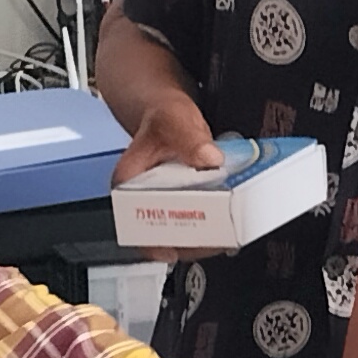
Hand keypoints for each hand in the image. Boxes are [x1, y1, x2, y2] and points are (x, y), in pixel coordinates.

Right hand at [110, 90, 229, 261]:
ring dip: (206, 236)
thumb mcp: (174, 120)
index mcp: (128, 185)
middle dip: (192, 241)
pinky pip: (196, 222)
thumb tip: (208, 158)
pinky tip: (230, 225)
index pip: (138, 223)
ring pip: (182, 233)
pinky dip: (213, 225)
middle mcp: (141, 200)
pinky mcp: (181, 204)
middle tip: (219, 238)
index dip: (161, 240)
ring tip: (229, 234)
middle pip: (164, 234)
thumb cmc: (163, 117)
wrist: (169, 114)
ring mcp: (163, 204)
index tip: (186, 243)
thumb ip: (188, 137)